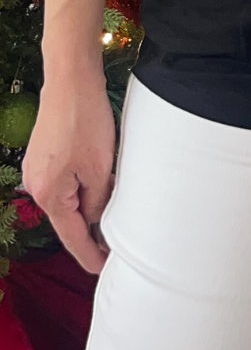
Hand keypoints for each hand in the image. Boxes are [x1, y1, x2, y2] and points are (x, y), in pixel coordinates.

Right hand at [21, 69, 115, 273]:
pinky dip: (81, 186)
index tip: (103, 269)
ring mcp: (37, 169)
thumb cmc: (85, 120)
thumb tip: (93, 219)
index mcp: (49, 194)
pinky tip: (100, 183)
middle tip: (114, 244)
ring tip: (112, 210)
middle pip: (67, 218)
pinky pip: (64, 181)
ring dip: (88, 204)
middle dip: (90, 229)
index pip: (71, 237)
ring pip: (67, 198)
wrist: (71, 80)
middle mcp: (36, 185)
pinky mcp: (43, 154)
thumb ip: (96, 202)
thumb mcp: (99, 168)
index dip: (89, 255)